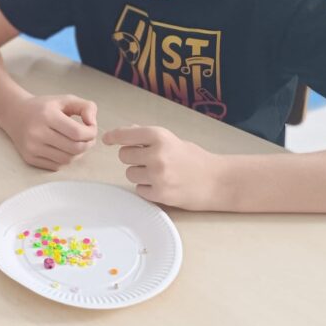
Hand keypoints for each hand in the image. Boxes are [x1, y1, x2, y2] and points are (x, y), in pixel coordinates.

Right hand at [0, 94, 97, 169]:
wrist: (15, 114)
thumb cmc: (43, 107)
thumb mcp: (65, 100)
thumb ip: (86, 107)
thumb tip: (93, 124)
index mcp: (47, 116)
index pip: (77, 133)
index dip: (91, 133)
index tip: (91, 129)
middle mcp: (37, 133)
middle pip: (75, 149)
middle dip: (87, 145)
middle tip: (88, 139)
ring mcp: (32, 148)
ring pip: (67, 160)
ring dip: (77, 153)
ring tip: (76, 143)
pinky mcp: (30, 158)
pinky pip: (57, 166)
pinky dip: (65, 159)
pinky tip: (63, 149)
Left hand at [103, 125, 224, 209]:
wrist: (218, 181)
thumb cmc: (195, 158)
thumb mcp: (172, 140)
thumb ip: (148, 137)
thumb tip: (126, 131)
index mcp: (159, 136)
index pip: (125, 135)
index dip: (114, 137)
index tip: (107, 139)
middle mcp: (156, 155)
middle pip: (123, 155)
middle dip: (132, 158)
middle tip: (148, 160)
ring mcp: (157, 176)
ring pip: (129, 174)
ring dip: (139, 174)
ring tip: (158, 174)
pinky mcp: (160, 194)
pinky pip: (139, 190)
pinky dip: (147, 188)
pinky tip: (162, 185)